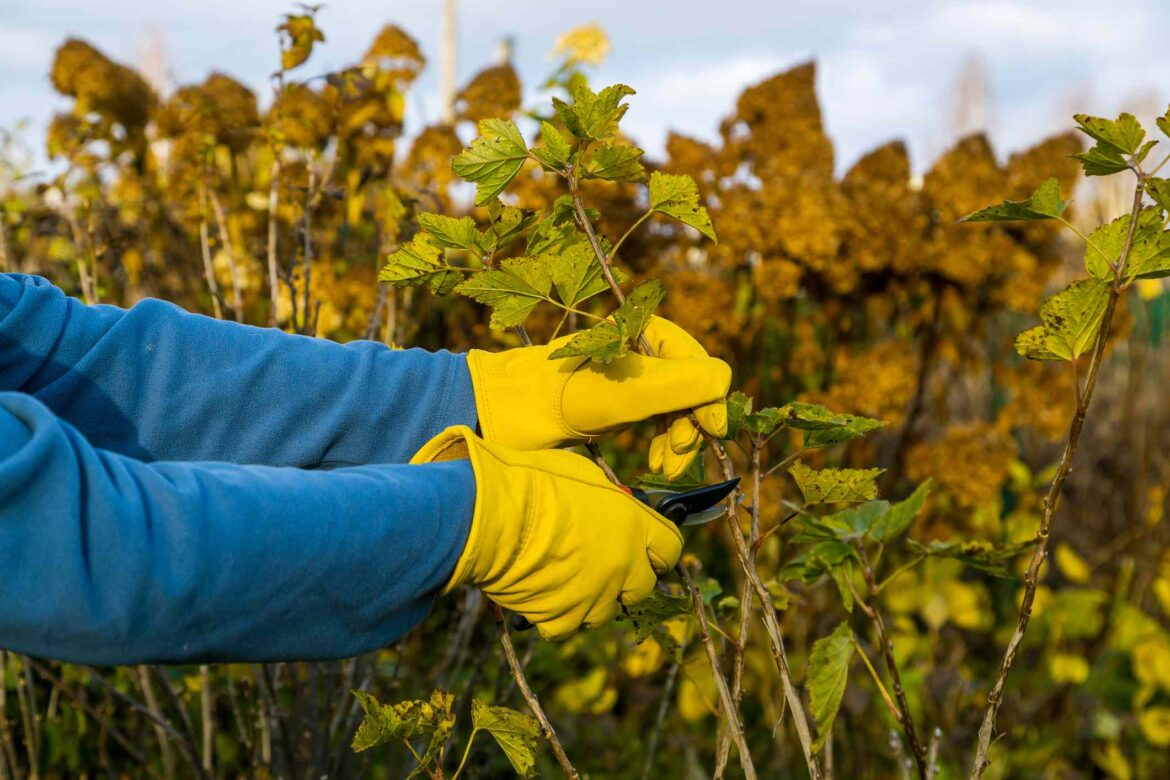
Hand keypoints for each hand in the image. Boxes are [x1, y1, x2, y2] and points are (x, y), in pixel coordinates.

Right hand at [411, 425, 683, 639]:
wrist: (489, 515)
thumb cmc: (531, 481)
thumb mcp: (582, 475)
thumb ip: (607, 497)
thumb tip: (614, 503)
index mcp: (634, 524)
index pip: (671, 548)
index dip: (657, 551)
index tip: (645, 551)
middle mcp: (622, 564)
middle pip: (643, 588)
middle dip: (626, 580)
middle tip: (600, 567)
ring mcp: (595, 595)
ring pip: (605, 612)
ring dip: (590, 600)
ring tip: (562, 579)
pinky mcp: (563, 617)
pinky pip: (566, 626)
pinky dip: (554, 616)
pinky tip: (539, 594)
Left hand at [467, 317, 729, 478]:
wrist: (502, 417)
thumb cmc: (558, 401)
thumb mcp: (622, 396)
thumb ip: (677, 385)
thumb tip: (724, 381)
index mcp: (642, 333)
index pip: (699, 365)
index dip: (708, 402)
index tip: (708, 434)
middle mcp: (639, 350)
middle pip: (691, 390)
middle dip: (690, 426)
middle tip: (674, 459)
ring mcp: (628, 377)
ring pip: (676, 409)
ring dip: (678, 440)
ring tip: (663, 469)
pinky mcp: (617, 403)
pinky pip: (656, 421)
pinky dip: (661, 443)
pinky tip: (655, 463)